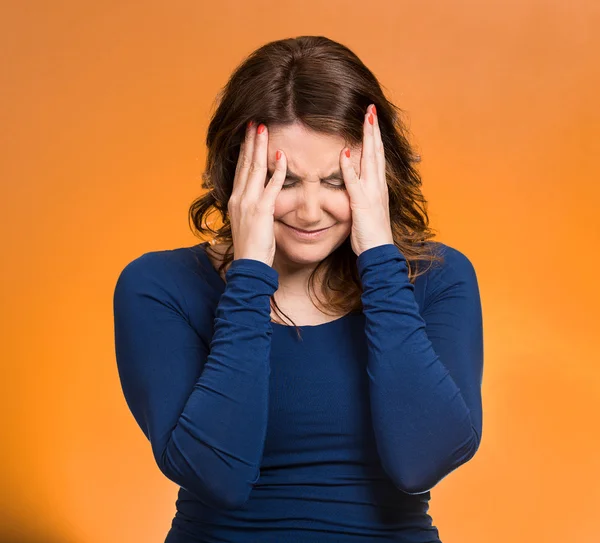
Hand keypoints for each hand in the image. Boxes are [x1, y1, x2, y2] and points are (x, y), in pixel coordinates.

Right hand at [228, 121, 286, 266]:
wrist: (248, 265)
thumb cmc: (251, 247)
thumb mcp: (247, 223)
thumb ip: (251, 208)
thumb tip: (258, 200)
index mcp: (235, 200)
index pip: (239, 169)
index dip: (243, 150)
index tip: (248, 135)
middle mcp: (238, 198)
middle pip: (244, 164)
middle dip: (249, 142)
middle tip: (254, 122)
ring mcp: (248, 203)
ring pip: (254, 169)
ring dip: (259, 147)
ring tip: (263, 128)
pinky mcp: (261, 210)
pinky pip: (271, 186)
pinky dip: (277, 170)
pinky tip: (281, 156)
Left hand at [339, 104, 393, 256]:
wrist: (379, 252)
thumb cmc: (370, 233)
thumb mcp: (366, 209)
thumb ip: (360, 193)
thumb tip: (352, 181)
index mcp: (377, 186)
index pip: (376, 156)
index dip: (374, 136)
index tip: (371, 118)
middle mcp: (377, 186)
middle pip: (376, 152)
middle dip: (373, 129)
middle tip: (370, 109)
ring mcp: (371, 194)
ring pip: (370, 161)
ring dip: (368, 139)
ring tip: (366, 119)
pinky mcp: (362, 204)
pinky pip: (354, 183)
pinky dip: (349, 167)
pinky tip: (344, 153)